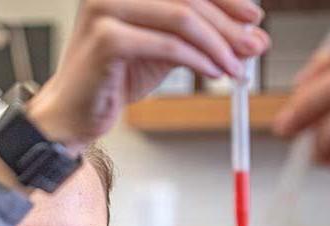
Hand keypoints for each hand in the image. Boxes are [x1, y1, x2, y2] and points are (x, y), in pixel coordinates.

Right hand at [27, 0, 269, 152]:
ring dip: (217, 46)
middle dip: (228, 24)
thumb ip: (201, 37)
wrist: (75, 112)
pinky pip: (168, 46)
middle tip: (254, 47)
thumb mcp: (164, 48)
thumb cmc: (115, 77)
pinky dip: (198, 61)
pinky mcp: (106, 39)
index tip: (253, 19)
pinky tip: (214, 73)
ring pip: (182, 17)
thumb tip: (252, 36)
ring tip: (236, 69)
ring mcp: (106, 6)